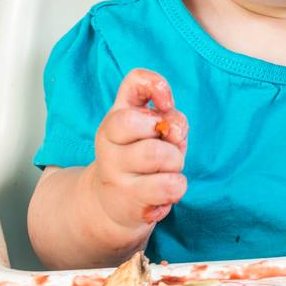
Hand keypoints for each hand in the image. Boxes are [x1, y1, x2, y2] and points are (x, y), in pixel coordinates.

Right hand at [87, 69, 189, 235]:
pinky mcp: (128, 198)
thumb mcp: (156, 132)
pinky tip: (163, 191)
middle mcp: (108, 140)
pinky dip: (177, 186)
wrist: (114, 203)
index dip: (157, 85)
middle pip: (134, 122)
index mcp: (116, 116)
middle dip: (167, 134)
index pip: (134, 81)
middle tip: (168, 147)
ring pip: (158, 154)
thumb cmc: (143, 159)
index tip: (166, 104)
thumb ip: (170, 118)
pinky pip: (169, 185)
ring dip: (175, 162)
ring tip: (167, 171)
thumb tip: (172, 129)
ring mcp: (114, 170)